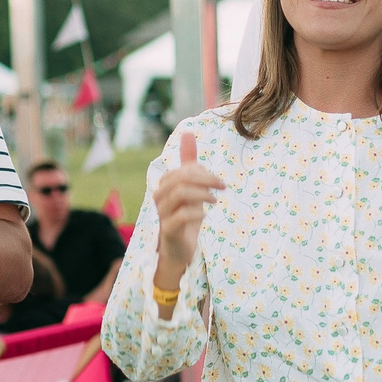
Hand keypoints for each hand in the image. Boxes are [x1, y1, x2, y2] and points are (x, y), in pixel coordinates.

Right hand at [150, 132, 224, 290]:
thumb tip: (188, 132)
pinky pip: (181, 215)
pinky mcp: (168, 230)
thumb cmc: (185, 216)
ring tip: (215, 199)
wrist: (179, 249)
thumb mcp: (191, 187)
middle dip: (205, 180)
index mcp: (165, 184)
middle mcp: (159, 197)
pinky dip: (197, 211)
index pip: (183, 170)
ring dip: (202, 194)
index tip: (218, 182)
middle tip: (221, 186)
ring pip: (179, 194)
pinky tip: (206, 213)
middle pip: (180, 178)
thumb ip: (189, 162)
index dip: (202, 172)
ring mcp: (162, 213)